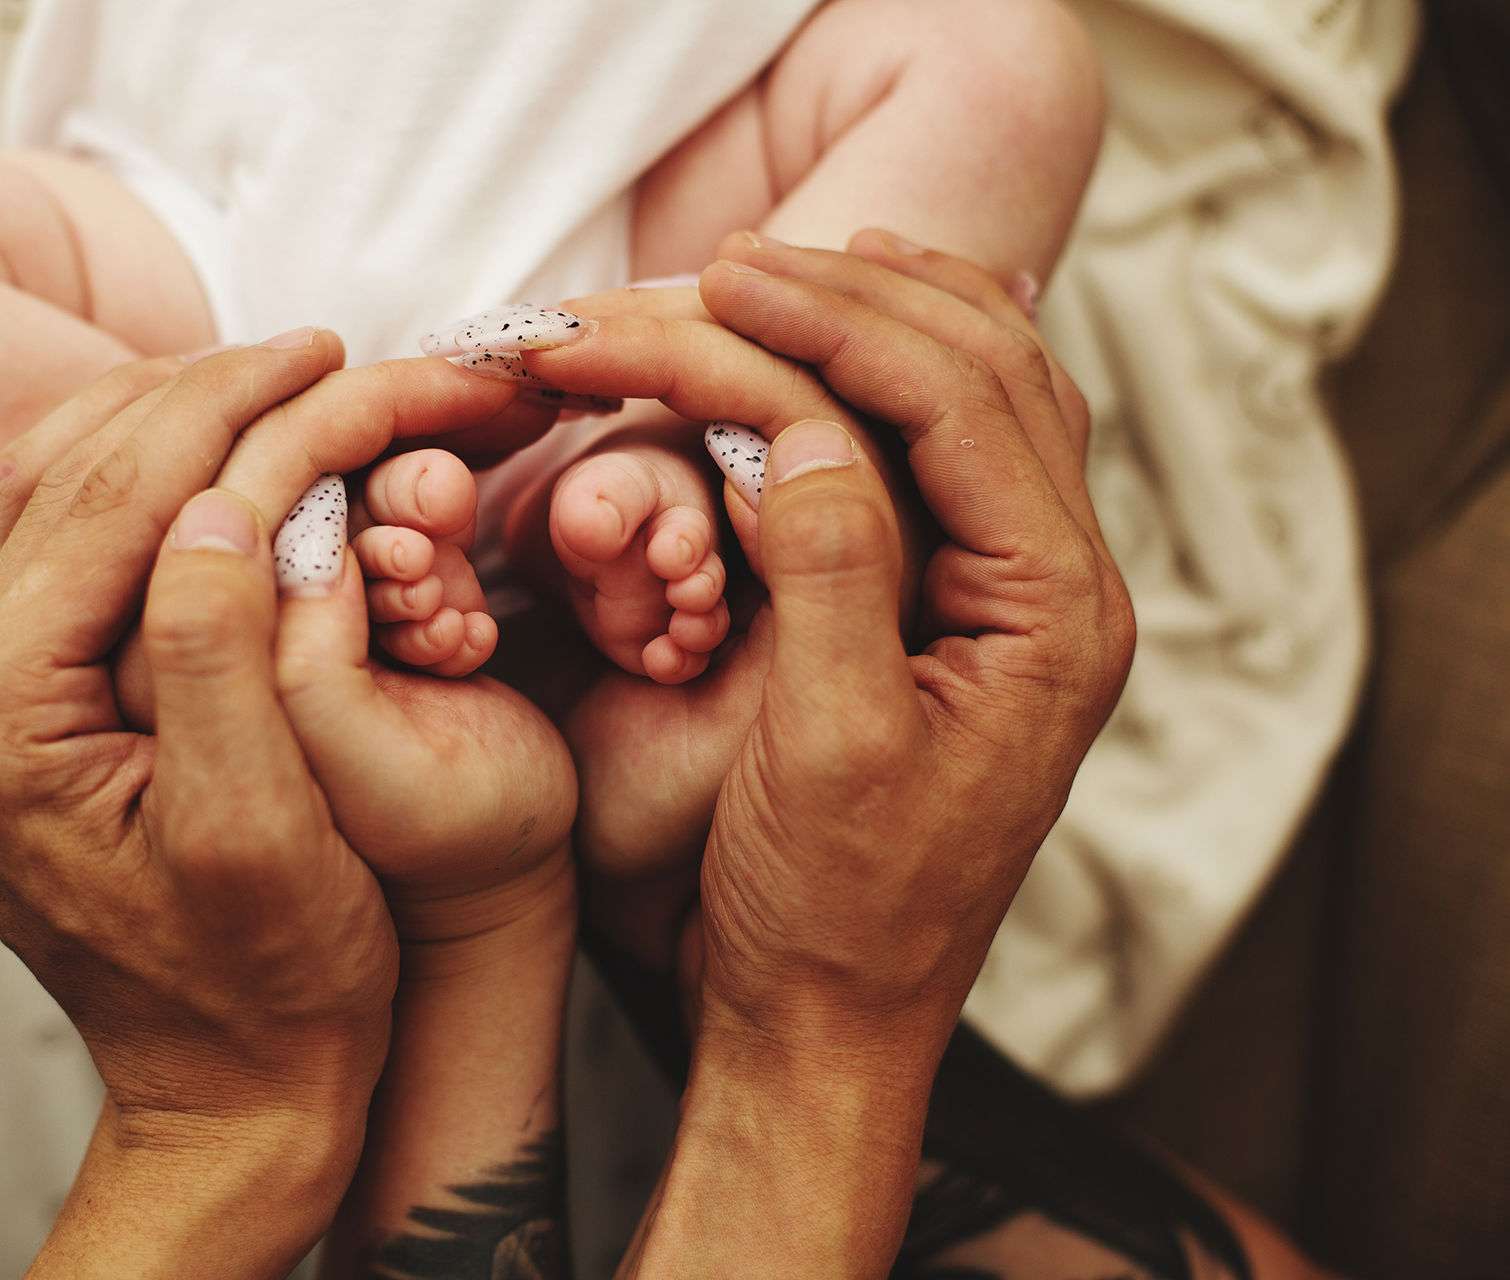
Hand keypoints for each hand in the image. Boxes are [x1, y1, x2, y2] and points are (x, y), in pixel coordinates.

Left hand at [0, 336, 548, 1276]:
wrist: (233, 1093)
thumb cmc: (272, 983)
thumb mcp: (261, 825)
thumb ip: (220, 652)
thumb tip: (217, 500)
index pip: (110, 502)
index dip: (224, 409)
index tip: (326, 353)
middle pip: (59, 479)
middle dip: (191, 395)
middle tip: (309, 349)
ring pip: (43, 498)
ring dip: (156, 424)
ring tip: (269, 382)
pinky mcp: (19, 718)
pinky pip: (57, 554)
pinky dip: (133, 485)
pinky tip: (210, 462)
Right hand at [518, 237, 1132, 1274]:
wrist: (832, 1019)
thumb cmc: (829, 909)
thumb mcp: (825, 743)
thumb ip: (833, 571)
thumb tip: (811, 424)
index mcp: (1051, 617)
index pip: (959, 403)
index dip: (836, 323)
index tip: (720, 280)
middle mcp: (1062, 594)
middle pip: (990, 376)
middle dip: (855, 301)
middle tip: (731, 263)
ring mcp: (1024, 605)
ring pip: (990, 401)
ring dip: (889, 321)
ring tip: (798, 267)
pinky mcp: (968, 622)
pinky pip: (956, 461)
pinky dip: (897, 386)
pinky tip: (848, 354)